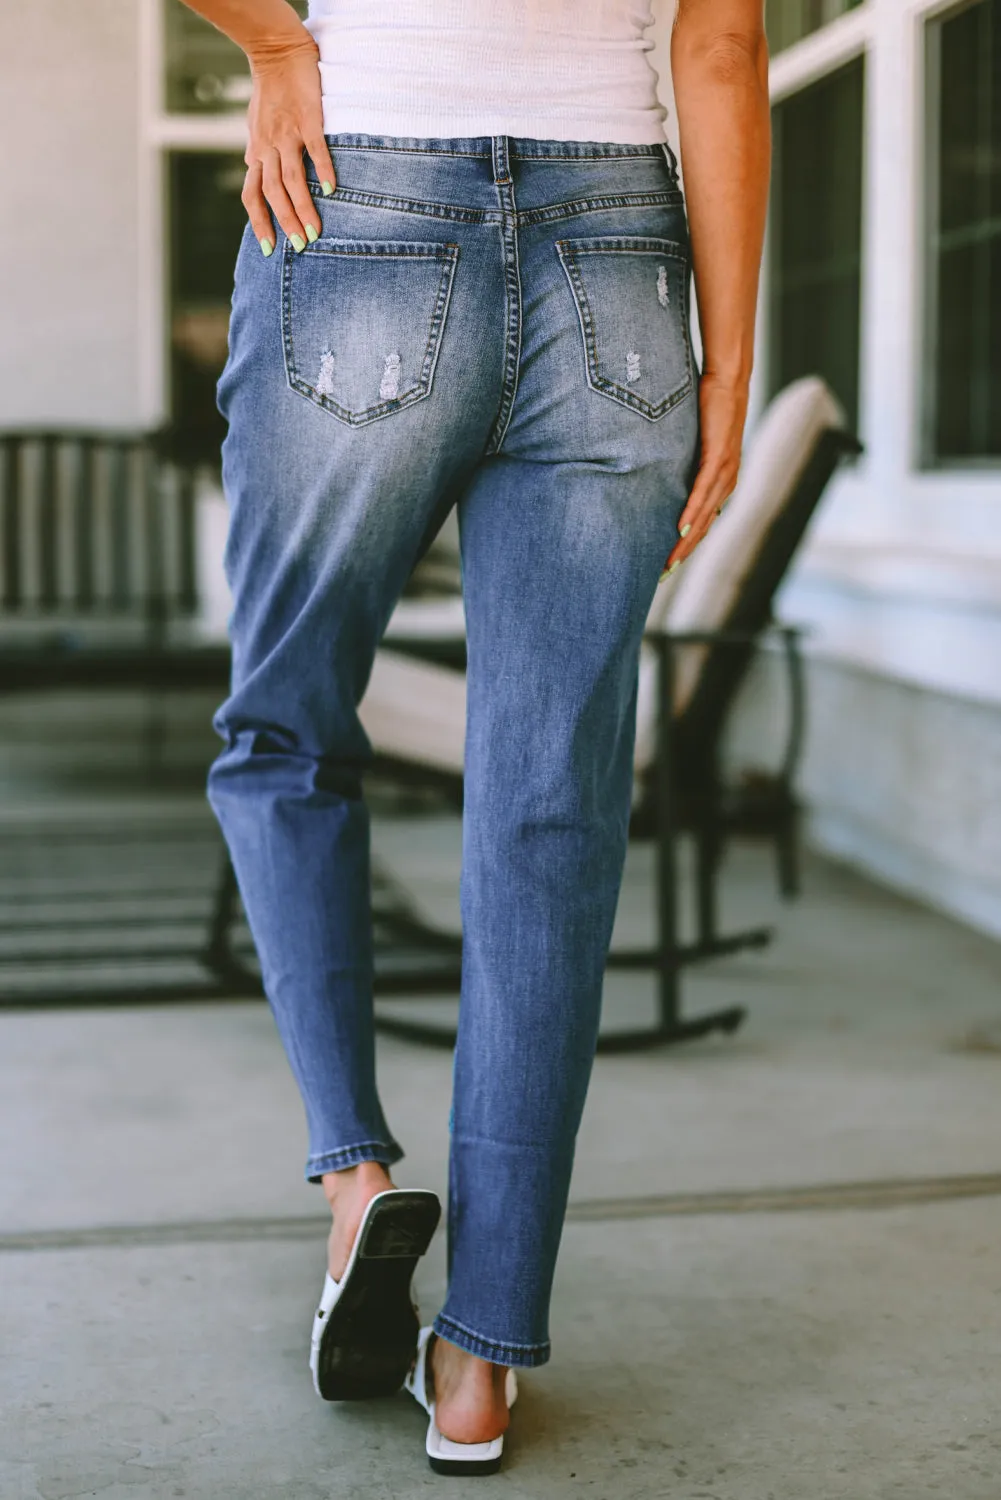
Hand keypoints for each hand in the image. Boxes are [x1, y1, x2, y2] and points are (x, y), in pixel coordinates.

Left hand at [242, 38, 336, 255]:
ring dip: (302, 207)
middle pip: (273, 193)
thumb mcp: (256, 126)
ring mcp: (287, 134)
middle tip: (300, 246)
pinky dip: (323, 170)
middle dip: (285, 222)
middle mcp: (268, 147)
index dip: (259, 222)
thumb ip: (259, 151)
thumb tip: (255, 169)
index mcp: (257, 152)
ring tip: (315, 230)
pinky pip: (315, 150)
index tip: (269, 248)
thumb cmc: (270, 92)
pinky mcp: (307, 120)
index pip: (252, 195)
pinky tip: (332, 190)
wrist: (278, 54)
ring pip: (291, 178)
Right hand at [662, 371, 748, 573]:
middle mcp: (726, 481)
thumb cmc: (709, 408)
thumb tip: (662, 473)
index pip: (704, 521)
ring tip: (670, 560)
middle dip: (684, 551)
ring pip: (704, 514)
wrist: (727, 381)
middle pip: (704, 526)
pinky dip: (692, 512)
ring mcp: (724, 470)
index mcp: (722, 481)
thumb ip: (684, 462)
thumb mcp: (693, 442)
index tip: (669, 564)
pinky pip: (703, 491)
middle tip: (664, 573)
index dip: (688, 545)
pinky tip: (681, 528)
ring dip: (687, 540)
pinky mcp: (718, 456)